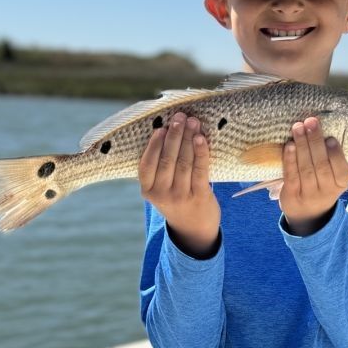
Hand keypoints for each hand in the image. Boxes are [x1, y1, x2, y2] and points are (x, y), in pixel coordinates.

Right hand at [139, 113, 220, 257]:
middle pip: (167, 159)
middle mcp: (162, 194)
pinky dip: (200, 152)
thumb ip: (160, 168)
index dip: (154, 144)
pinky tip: (200, 138)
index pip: (147, 164)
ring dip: (188, 138)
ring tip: (193, 122)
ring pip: (183, 162)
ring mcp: (180, 196)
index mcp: (148, 190)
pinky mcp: (199, 196)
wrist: (194, 230)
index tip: (162, 126)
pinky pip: (200, 170)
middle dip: (174, 135)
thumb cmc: (177, 201)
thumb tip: (168, 131)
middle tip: (179, 117)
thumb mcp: (160, 190)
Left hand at [280, 117, 347, 235]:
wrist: (308, 214)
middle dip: (316, 142)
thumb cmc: (322, 185)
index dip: (336, 154)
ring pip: (306, 169)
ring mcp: (309, 194)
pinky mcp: (292, 195)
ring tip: (298, 127)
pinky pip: (291, 176)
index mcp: (342, 183)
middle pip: (322, 165)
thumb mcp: (334, 176)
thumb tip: (319, 129)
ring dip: (302, 146)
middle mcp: (327, 191)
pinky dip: (290, 159)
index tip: (330, 138)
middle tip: (311, 122)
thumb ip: (331, 157)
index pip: (341, 169)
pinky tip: (289, 145)